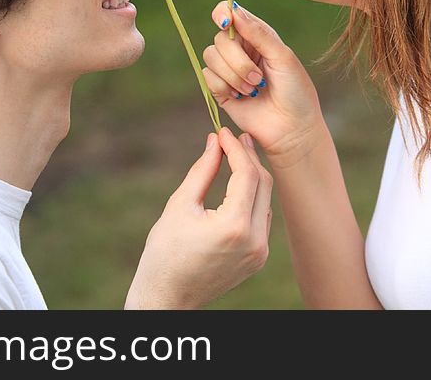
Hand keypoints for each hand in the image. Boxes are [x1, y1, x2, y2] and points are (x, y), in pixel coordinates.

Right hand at [125, 128, 272, 308]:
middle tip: (234, 138)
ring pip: (266, 201)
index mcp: (234, 226)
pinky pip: (263, 219)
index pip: (246, 173)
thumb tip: (215, 141)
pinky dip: (253, 198)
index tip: (223, 132)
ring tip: (236, 157)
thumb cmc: (165, 252)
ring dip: (253, 177)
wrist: (167, 298)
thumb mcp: (180, 205)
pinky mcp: (258, 259)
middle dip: (249, 158)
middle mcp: (255, 240)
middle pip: (263, 184)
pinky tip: (239, 186)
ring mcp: (260, 253)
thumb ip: (202, 170)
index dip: (236, 148)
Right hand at [202, 1, 326, 161]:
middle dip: (237, 60)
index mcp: (256, 36)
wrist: (291, 128)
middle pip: (219, 39)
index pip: (229, 14)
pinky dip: (224, 87)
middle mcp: (240, 49)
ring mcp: (228, 69)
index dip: (222, 14)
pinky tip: (241, 97)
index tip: (226, 23)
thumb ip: (259, 33)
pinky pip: (207, 77)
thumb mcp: (282, 57)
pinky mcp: (219, 89)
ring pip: (210, 57)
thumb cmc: (295, 91)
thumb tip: (234, 11)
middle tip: (259, 78)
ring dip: (233, 75)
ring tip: (254, 89)